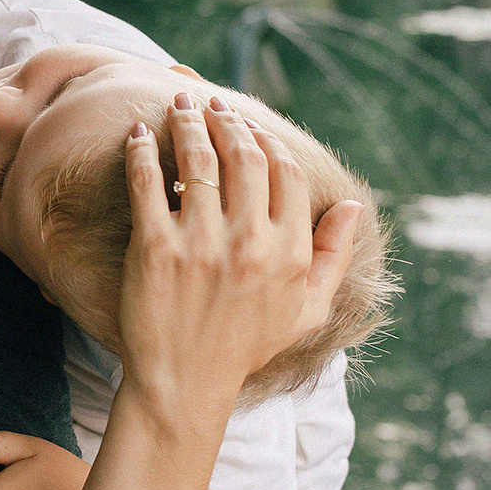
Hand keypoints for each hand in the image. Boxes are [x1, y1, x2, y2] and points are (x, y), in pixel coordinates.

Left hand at [118, 94, 361, 414]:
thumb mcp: (305, 310)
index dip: (267, 140)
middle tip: (210, 105)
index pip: (285, 172)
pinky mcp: (153, 248)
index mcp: (288, 252)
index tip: (249, 125)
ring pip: (198, 160)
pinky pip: (147, 181)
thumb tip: (352, 205)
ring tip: (179, 105)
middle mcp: (249, 243)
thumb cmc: (245, 345)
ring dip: (188, 122)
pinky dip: (141, 150)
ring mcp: (200, 244)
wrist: (184, 384)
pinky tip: (138, 132)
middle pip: (243, 156)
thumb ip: (333, 256)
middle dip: (226, 119)